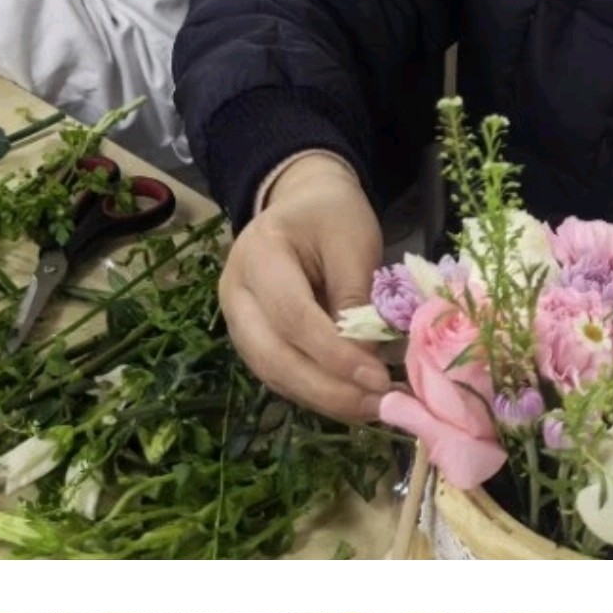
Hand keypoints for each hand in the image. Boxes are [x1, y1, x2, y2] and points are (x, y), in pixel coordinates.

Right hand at [217, 153, 390, 422]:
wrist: (303, 203)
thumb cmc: (332, 216)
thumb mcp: (354, 241)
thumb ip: (357, 298)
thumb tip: (368, 361)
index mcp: (258, 255)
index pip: (293, 317)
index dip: (334, 354)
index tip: (377, 378)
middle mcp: (236, 292)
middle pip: (273, 356)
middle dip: (326, 389)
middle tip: (377, 407)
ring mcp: (238, 320)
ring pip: (273, 374)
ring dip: (323, 399)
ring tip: (371, 409)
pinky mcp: (253, 340)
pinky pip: (280, 375)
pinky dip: (316, 392)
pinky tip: (351, 401)